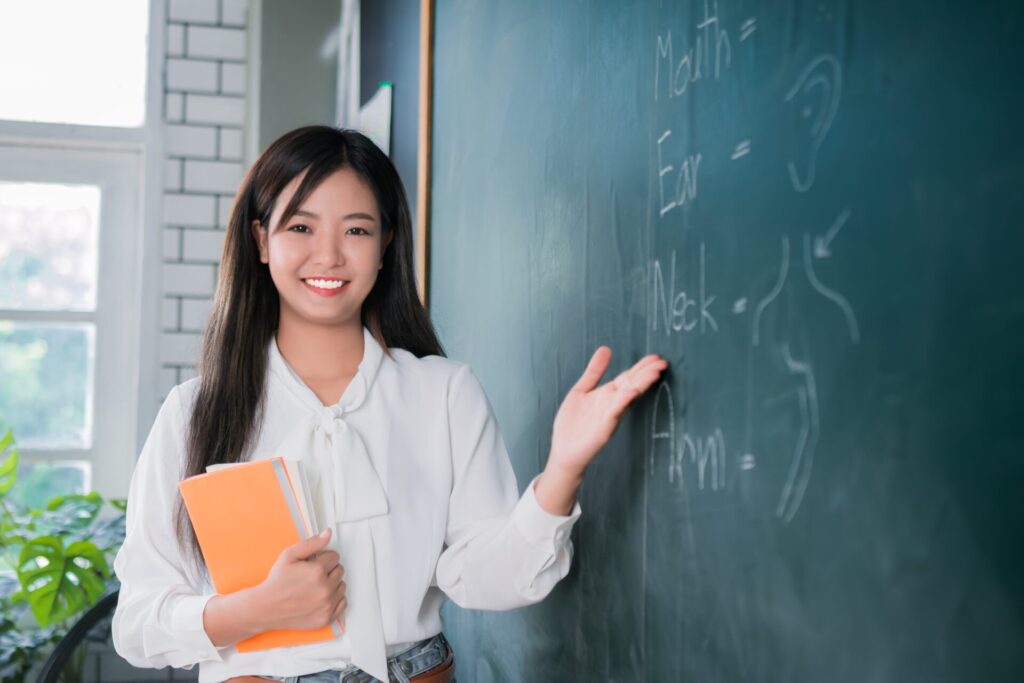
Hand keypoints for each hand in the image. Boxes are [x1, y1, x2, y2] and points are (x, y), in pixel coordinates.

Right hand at [254, 528, 346, 631]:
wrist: (266, 608)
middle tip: (312, 575)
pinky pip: (343, 603)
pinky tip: (320, 597)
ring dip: (332, 584)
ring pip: (342, 586)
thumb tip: (328, 534)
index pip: (335, 556)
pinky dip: (335, 599)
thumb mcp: (289, 555)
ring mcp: (326, 605)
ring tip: (314, 586)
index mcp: (317, 572)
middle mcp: (324, 589)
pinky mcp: (326, 618)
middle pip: (340, 570)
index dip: (323, 558)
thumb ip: (312, 543)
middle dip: (328, 570)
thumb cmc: (277, 582)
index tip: (314, 563)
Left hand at [548, 347, 667, 477]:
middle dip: (647, 373)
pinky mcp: (604, 426)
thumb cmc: (572, 423)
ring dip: (642, 384)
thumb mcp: (581, 390)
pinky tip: (632, 391)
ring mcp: (610, 414)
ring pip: (629, 395)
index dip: (641, 367)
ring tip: (655, 373)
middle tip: (663, 362)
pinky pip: (616, 411)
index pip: (628, 377)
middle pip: (633, 384)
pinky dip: (624, 400)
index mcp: (608, 394)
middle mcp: (613, 403)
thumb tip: (606, 348)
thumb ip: (595, 371)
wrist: (564, 451)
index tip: (656, 357)